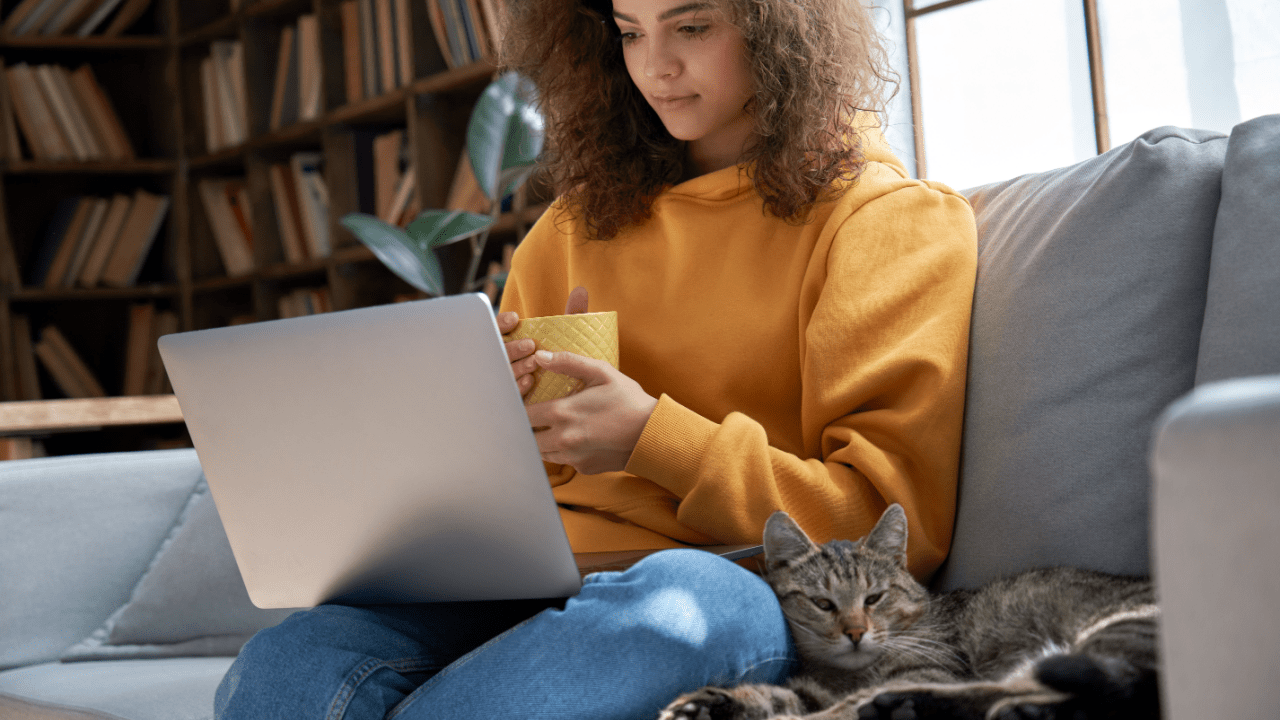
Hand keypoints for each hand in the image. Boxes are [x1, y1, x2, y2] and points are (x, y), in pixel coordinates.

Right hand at [499, 286, 590, 396]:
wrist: (575, 398)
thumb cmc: (568, 363)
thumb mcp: (569, 338)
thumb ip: (573, 315)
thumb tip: (581, 291)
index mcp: (513, 343)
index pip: (497, 330)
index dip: (501, 324)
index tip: (514, 318)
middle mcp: (506, 362)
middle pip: (498, 353)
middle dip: (511, 347)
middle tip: (530, 345)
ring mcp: (507, 383)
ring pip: (503, 374)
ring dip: (515, 367)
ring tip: (533, 363)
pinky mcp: (513, 402)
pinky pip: (508, 396)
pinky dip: (517, 387)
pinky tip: (529, 382)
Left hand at [525, 350, 657, 475]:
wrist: (652, 433)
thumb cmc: (628, 399)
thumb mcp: (601, 372)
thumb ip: (568, 362)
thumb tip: (540, 357)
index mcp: (562, 413)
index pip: (522, 414)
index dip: (519, 408)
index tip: (523, 402)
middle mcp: (562, 439)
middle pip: (526, 437)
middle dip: (528, 427)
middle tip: (536, 416)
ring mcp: (572, 457)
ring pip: (541, 452)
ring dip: (542, 440)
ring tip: (554, 427)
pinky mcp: (582, 468)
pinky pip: (562, 460)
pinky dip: (562, 451)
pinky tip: (575, 438)